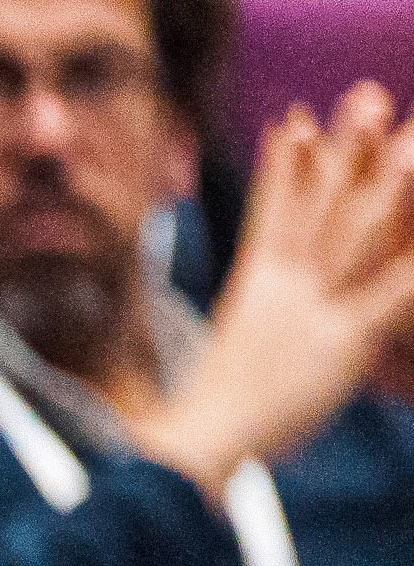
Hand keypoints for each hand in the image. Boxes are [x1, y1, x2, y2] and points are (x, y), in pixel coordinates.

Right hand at [148, 87, 413, 494]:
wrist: (195, 446)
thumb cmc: (204, 421)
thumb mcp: (222, 358)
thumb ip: (243, 327)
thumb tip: (243, 319)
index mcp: (252, 290)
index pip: (271, 213)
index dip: (284, 164)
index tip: (294, 119)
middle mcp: (282, 290)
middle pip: (319, 207)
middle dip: (343, 151)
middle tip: (366, 99)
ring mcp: (312, 312)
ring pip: (354, 238)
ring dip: (384, 188)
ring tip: (409, 145)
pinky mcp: (340, 344)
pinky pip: (385, 299)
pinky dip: (408, 268)